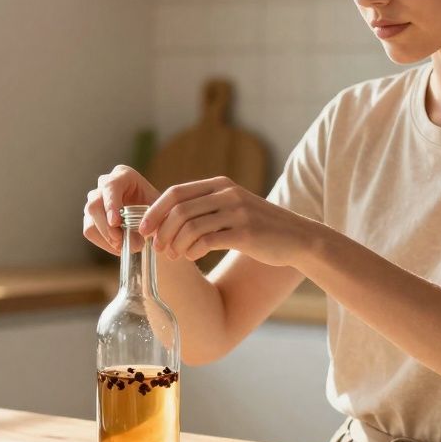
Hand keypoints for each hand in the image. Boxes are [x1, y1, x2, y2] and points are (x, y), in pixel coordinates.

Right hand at [82, 165, 161, 255]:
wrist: (152, 214)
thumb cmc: (157, 207)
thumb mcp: (160, 209)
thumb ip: (151, 220)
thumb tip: (136, 240)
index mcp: (123, 175)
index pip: (111, 187)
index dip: (111, 205)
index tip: (115, 222)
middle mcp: (104, 184)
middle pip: (95, 205)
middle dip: (106, 227)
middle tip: (121, 242)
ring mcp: (95, 199)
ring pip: (90, 220)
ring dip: (106, 237)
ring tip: (124, 246)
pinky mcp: (91, 216)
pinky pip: (89, 231)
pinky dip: (103, 242)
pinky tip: (118, 247)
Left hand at [139, 176, 308, 267]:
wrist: (297, 238)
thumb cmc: (259, 227)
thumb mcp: (232, 207)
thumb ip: (205, 207)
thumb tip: (166, 219)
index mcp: (220, 184)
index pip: (175, 193)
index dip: (154, 211)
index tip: (143, 229)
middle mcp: (227, 193)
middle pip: (179, 209)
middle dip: (162, 231)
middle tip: (158, 248)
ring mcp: (237, 211)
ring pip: (190, 226)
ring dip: (176, 244)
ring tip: (175, 256)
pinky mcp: (245, 232)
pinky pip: (207, 240)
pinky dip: (193, 251)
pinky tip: (193, 257)